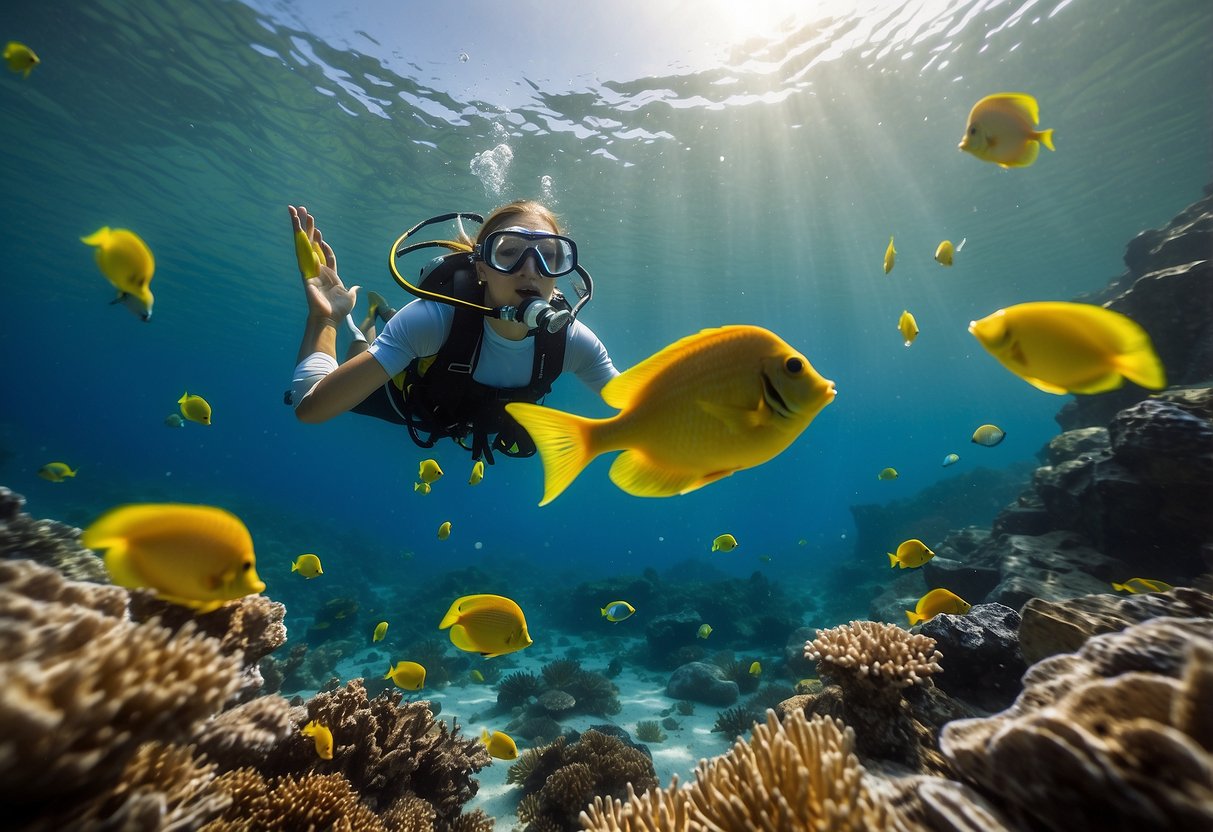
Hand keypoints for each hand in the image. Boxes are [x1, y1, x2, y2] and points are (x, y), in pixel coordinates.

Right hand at [288, 205, 359, 322]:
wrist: (329, 318)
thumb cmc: (339, 311)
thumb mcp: (349, 297)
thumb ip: (352, 291)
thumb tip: (357, 287)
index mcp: (329, 274)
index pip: (325, 254)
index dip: (324, 244)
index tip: (321, 234)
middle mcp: (318, 268)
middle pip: (312, 244)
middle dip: (309, 228)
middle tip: (304, 212)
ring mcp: (311, 268)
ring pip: (305, 244)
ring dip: (302, 227)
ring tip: (298, 210)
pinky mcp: (306, 271)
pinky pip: (303, 252)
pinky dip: (301, 241)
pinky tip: (300, 228)